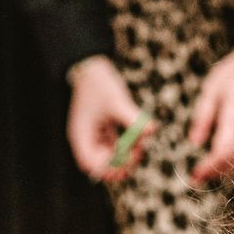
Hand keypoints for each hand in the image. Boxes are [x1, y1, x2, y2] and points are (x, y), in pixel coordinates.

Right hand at [67, 55, 154, 181]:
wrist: (92, 66)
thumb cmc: (99, 83)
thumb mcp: (117, 101)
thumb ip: (133, 118)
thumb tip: (151, 131)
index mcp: (82, 136)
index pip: (91, 165)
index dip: (109, 167)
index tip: (126, 157)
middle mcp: (87, 139)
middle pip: (102, 166)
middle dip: (122, 164)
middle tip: (138, 154)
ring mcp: (96, 135)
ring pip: (112, 158)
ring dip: (127, 155)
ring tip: (141, 144)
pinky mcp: (105, 130)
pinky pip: (117, 147)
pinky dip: (129, 145)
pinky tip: (140, 137)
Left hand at [189, 47, 233, 183]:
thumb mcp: (211, 90)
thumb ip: (203, 117)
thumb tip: (195, 142)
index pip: (224, 151)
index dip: (209, 167)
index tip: (195, 175)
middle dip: (217, 171)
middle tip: (199, 175)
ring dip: (228, 169)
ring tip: (210, 169)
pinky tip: (227, 160)